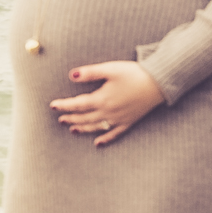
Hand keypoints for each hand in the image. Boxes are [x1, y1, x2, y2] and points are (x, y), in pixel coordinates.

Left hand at [50, 61, 164, 145]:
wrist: (158, 83)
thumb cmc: (134, 73)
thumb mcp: (110, 69)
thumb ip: (90, 73)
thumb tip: (71, 76)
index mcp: (102, 99)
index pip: (77, 104)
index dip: (64, 106)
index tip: (53, 106)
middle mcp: (108, 112)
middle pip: (84, 118)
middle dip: (71, 118)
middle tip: (60, 119)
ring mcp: (118, 119)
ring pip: (96, 127)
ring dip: (83, 129)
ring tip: (72, 130)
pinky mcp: (129, 122)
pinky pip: (114, 134)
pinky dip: (105, 139)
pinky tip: (98, 143)